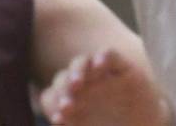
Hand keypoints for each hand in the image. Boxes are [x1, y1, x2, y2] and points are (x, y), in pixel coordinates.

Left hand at [40, 49, 171, 125]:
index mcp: (72, 104)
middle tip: (66, 105)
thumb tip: (58, 119)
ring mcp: (102, 76)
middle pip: (64, 77)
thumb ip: (74, 125)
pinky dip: (103, 56)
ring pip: (83, 62)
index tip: (58, 118)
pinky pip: (110, 55)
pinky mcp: (123, 69)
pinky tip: (99, 65)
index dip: (52, 104)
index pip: (52, 96)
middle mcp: (84, 87)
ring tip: (77, 84)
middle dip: (62, 88)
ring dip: (77, 70)